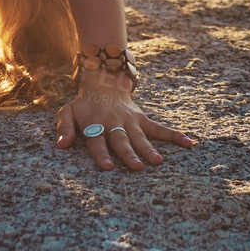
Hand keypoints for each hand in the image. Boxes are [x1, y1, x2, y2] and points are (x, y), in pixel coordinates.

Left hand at [56, 76, 194, 171]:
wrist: (103, 83)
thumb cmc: (84, 106)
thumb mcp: (68, 112)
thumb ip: (65, 127)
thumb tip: (61, 145)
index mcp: (94, 123)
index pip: (97, 141)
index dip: (101, 153)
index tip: (108, 166)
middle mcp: (113, 123)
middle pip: (121, 140)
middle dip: (128, 154)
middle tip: (136, 167)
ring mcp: (130, 121)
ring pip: (139, 136)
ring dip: (148, 148)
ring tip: (157, 161)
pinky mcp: (142, 119)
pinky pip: (159, 128)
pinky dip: (173, 135)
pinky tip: (187, 143)